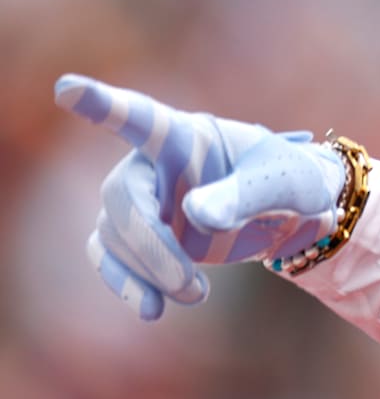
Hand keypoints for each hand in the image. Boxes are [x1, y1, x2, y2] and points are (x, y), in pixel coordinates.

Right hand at [54, 74, 346, 321]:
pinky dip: (127, 284)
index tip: (68, 89)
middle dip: (150, 246)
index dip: (105, 105)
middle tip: (189, 284)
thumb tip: (194, 214)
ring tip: (195, 293)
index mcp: (188, 136)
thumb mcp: (283, 183)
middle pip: (124, 198)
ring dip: (149, 271)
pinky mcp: (144, 236)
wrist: (292, 213)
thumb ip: (244, 195)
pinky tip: (152, 308)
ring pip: (116, 234)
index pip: (143, 118)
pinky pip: (113, 258)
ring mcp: (144, 201)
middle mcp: (154, 165)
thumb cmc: (288, 180)